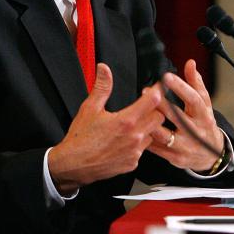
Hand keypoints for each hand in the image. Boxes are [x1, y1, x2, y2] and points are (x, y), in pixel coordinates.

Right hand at [48, 63, 164, 193]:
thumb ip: (101, 87)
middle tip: (144, 107)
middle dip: (154, 110)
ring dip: (147, 128)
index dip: (157, 91)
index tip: (158, 87)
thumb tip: (104, 70)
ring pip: (153, 135)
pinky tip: (124, 140)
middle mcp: (134, 137)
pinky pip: (142, 150)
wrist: (74, 164)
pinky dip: (138, 143)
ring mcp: (135, 151)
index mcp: (125, 121)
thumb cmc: (80, 138)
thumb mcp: (89, 108)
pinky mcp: (133, 163)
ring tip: (131, 125)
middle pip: (159, 118)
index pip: (152, 101)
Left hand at [147, 59, 223, 171]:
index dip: (180, 88)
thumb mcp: (204, 105)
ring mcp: (186, 147)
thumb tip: (190, 63)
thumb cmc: (204, 125)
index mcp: (204, 116)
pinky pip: (156, 148)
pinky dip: (145, 138)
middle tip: (145, 92)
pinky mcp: (175, 158)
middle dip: (161, 105)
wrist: (211, 156)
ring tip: (136, 111)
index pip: (194, 100)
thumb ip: (196, 84)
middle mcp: (196, 132)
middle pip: (178, 118)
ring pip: (164, 135)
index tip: (166, 77)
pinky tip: (135, 129)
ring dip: (149, 123)